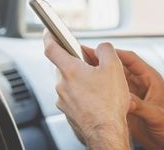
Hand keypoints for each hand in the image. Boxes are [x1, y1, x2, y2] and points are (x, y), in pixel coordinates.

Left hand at [43, 31, 130, 149]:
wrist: (107, 132)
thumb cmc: (109, 103)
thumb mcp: (114, 67)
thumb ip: (106, 50)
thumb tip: (102, 47)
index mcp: (70, 70)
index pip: (52, 48)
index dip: (49, 37)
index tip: (49, 32)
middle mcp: (62, 86)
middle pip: (66, 66)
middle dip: (78, 63)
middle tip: (95, 65)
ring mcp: (64, 101)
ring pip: (71, 83)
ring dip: (83, 80)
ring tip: (103, 86)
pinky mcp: (69, 113)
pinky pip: (74, 98)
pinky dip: (84, 95)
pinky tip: (99, 99)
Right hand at [82, 46, 163, 149]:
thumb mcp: (157, 115)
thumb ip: (142, 107)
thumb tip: (127, 101)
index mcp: (151, 79)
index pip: (131, 60)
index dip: (116, 54)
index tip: (100, 50)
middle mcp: (141, 84)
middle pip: (119, 68)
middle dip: (103, 63)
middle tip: (86, 57)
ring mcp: (133, 94)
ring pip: (114, 80)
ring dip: (101, 76)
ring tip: (84, 71)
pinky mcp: (128, 105)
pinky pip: (112, 95)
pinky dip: (102, 91)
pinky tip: (90, 90)